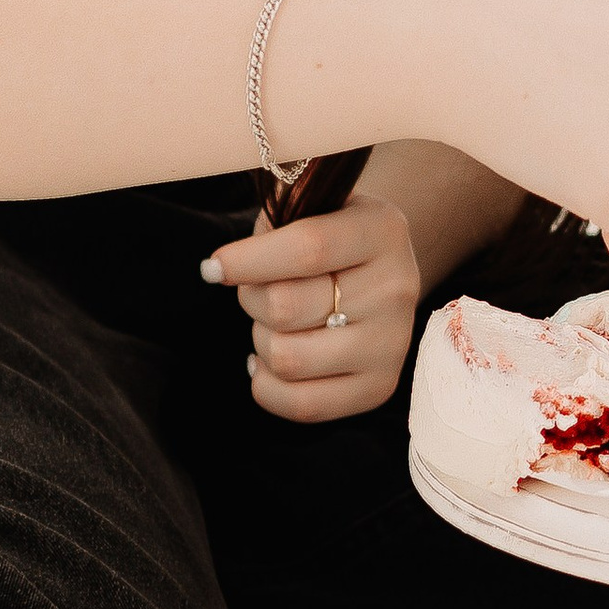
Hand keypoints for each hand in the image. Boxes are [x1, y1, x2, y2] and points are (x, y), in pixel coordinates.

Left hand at [206, 196, 421, 425]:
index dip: (249, 260)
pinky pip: (301, 404)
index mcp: (382, 230)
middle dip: (252, 299)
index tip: (212, 268)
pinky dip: (268, 384)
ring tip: (275, 324)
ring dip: (262, 341)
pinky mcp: (378, 386)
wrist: (381, 274)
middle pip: (286, 308)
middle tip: (256, 290)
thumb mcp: (314, 203)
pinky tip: (271, 359)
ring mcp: (392, 343)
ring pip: (287, 358)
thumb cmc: (332, 235)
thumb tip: (228, 262)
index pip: (308, 248)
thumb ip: (276, 213)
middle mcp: (397, 287)